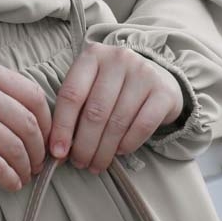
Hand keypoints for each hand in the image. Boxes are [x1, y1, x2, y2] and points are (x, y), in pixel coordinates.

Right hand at [0, 59, 52, 192]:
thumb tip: (30, 120)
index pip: (33, 95)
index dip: (48, 122)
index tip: (47, 140)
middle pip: (29, 123)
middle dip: (39, 150)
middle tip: (37, 164)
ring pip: (15, 146)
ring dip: (26, 167)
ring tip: (23, 176)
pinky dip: (9, 178)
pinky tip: (9, 184)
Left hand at [48, 41, 184, 172]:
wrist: (159, 77)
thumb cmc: (115, 86)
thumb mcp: (92, 85)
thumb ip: (75, 109)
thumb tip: (58, 148)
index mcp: (92, 55)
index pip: (71, 94)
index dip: (62, 126)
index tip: (57, 152)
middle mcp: (118, 59)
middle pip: (95, 111)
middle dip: (84, 144)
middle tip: (80, 163)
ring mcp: (143, 73)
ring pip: (117, 122)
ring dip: (104, 150)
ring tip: (96, 164)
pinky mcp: (163, 92)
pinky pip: (142, 126)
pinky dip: (128, 144)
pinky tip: (119, 153)